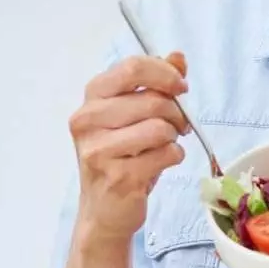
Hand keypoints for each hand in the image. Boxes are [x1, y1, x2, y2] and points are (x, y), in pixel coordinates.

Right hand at [69, 51, 191, 245]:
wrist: (103, 210)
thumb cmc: (121, 157)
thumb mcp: (134, 114)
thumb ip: (155, 83)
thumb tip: (178, 57)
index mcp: (92, 97)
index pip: (133, 68)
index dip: (165, 74)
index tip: (180, 87)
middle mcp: (88, 120)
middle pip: (153, 100)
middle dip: (176, 113)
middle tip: (177, 126)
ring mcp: (99, 150)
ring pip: (160, 128)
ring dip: (173, 138)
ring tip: (164, 146)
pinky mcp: (118, 177)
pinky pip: (166, 155)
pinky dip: (173, 158)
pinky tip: (160, 164)